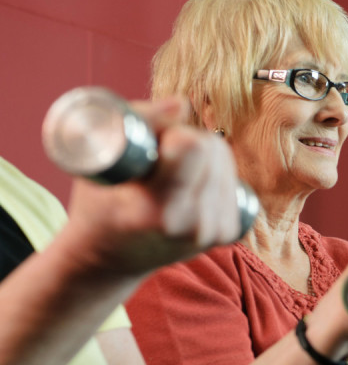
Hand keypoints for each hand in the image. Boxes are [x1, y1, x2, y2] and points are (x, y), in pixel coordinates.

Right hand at [62, 97, 242, 273]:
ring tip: (171, 168)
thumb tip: (182, 104)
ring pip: (226, 160)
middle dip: (188, 137)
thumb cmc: (97, 205)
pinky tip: (190, 182)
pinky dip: (213, 171)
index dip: (172, 132)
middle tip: (158, 153)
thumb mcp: (97, 162)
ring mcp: (214, 232)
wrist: (109, 260)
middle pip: (213, 148)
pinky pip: (233, 180)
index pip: (193, 146)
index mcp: (158, 211)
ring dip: (202, 153)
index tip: (151, 142)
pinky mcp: (228, 233)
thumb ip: (139, 124)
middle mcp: (193, 225)